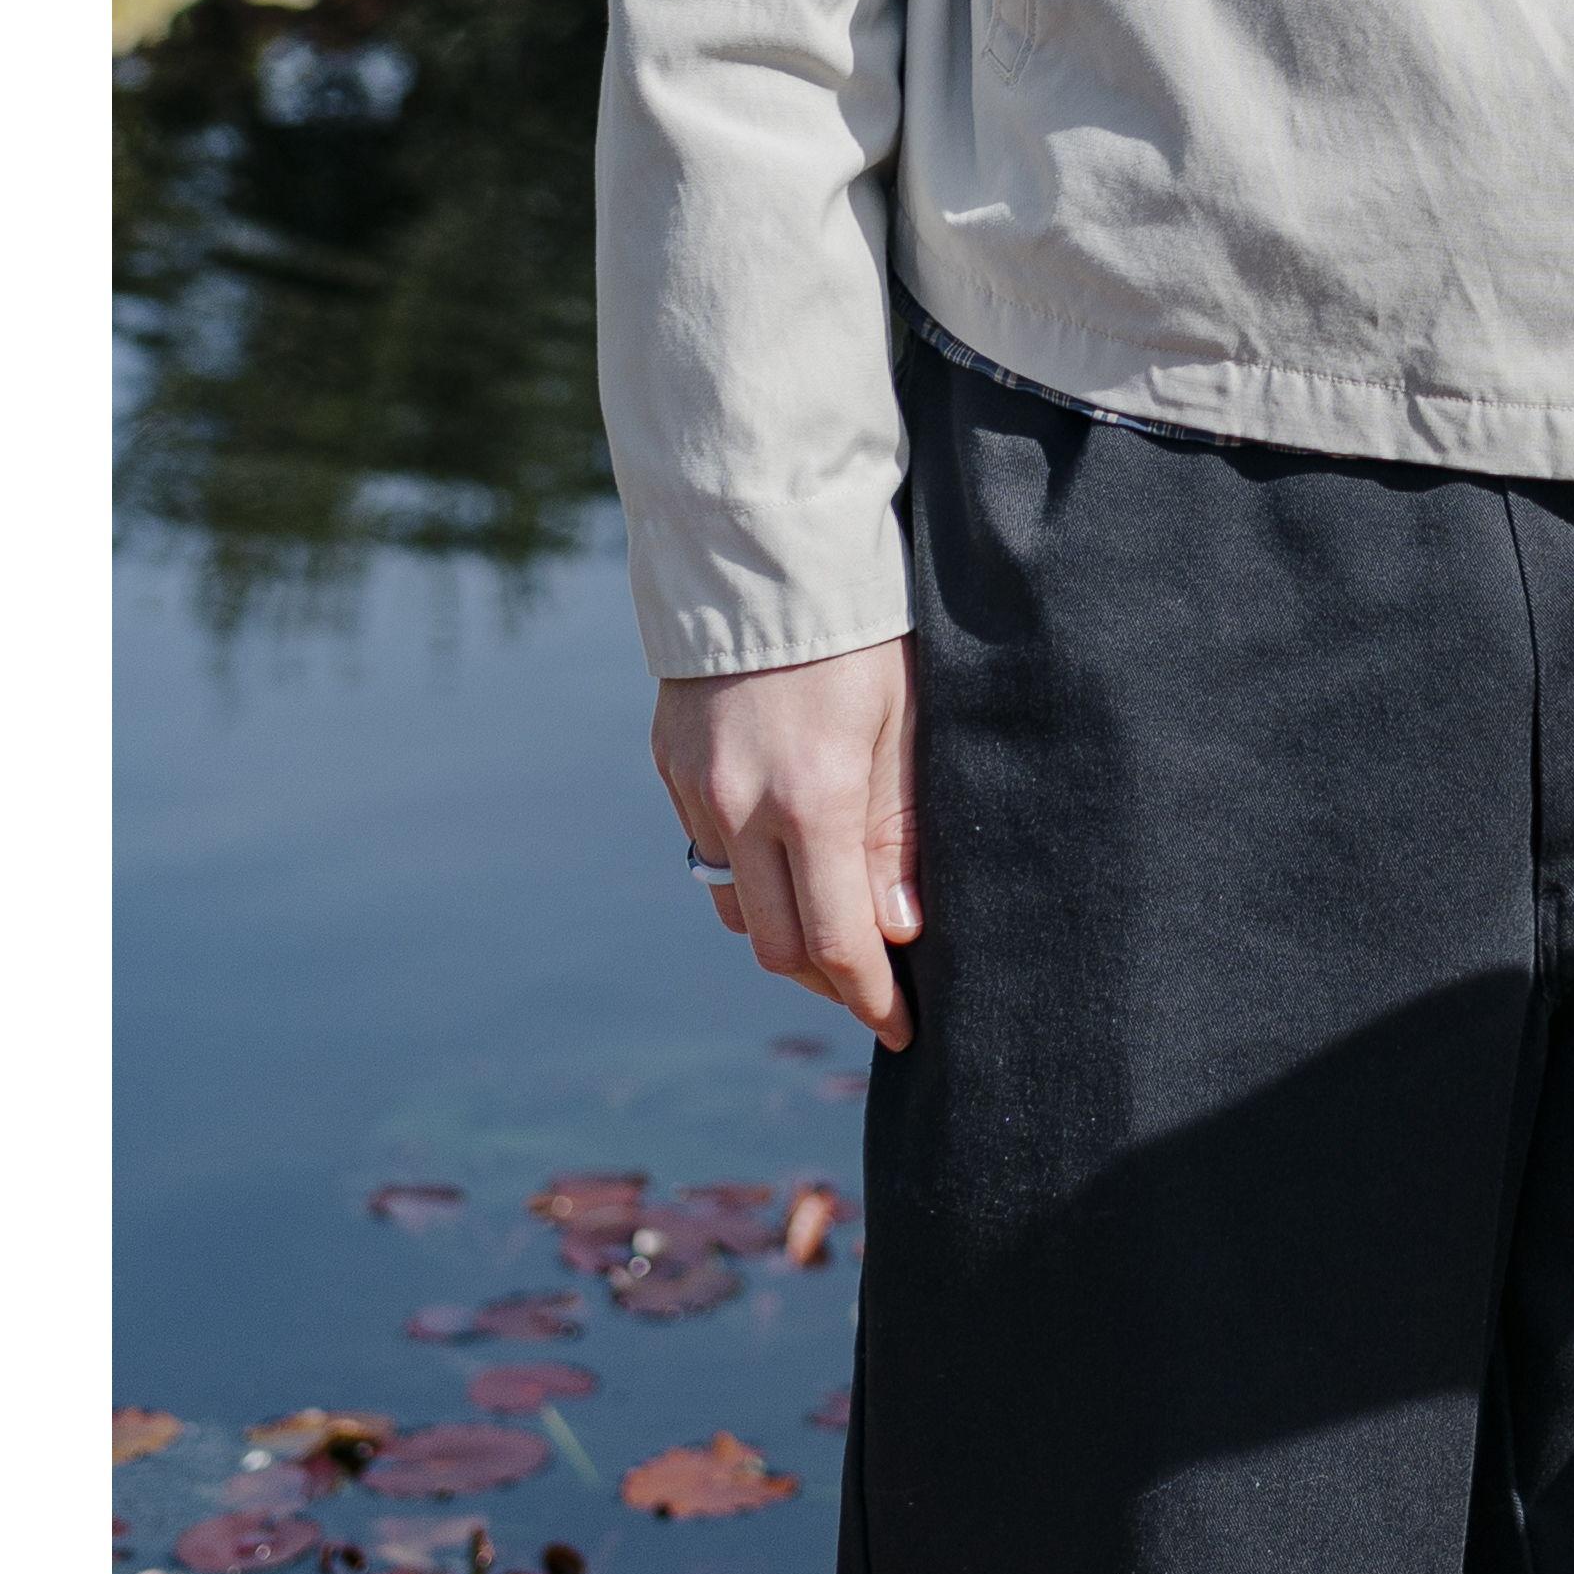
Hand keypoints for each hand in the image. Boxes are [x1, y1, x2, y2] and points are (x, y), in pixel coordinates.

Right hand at [655, 642, 920, 1047]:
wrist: (764, 546)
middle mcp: (740, 805)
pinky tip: (787, 868)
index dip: (870, 996)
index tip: (903, 1028)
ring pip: (734, 905)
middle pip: (776, 944)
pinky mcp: (671, 765)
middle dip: (828, 982)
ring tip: (835, 938)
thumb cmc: (861, 626)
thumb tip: (899, 931)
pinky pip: (708, 851)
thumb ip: (898, 829)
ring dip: (783, 936)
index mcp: (811, 797)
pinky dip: (749, 878)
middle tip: (874, 993)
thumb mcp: (903, 720)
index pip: (836, 940)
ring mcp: (696, 788)